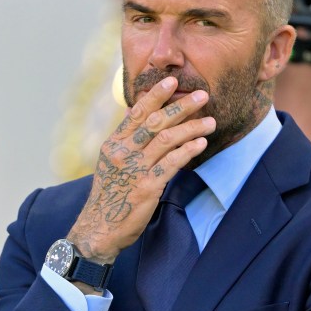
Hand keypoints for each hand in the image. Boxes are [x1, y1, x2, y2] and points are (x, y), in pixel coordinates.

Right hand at [68, 76, 214, 262]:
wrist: (99, 228)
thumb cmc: (109, 196)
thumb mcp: (111, 164)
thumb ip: (126, 142)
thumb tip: (138, 117)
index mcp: (114, 144)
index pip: (136, 112)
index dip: (155, 95)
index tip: (172, 82)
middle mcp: (122, 152)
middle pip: (155, 122)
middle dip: (181, 106)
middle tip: (202, 96)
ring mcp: (134, 169)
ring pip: (166, 140)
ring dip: (191, 128)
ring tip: (210, 121)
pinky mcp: (146, 186)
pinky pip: (171, 163)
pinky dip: (188, 151)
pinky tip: (201, 143)